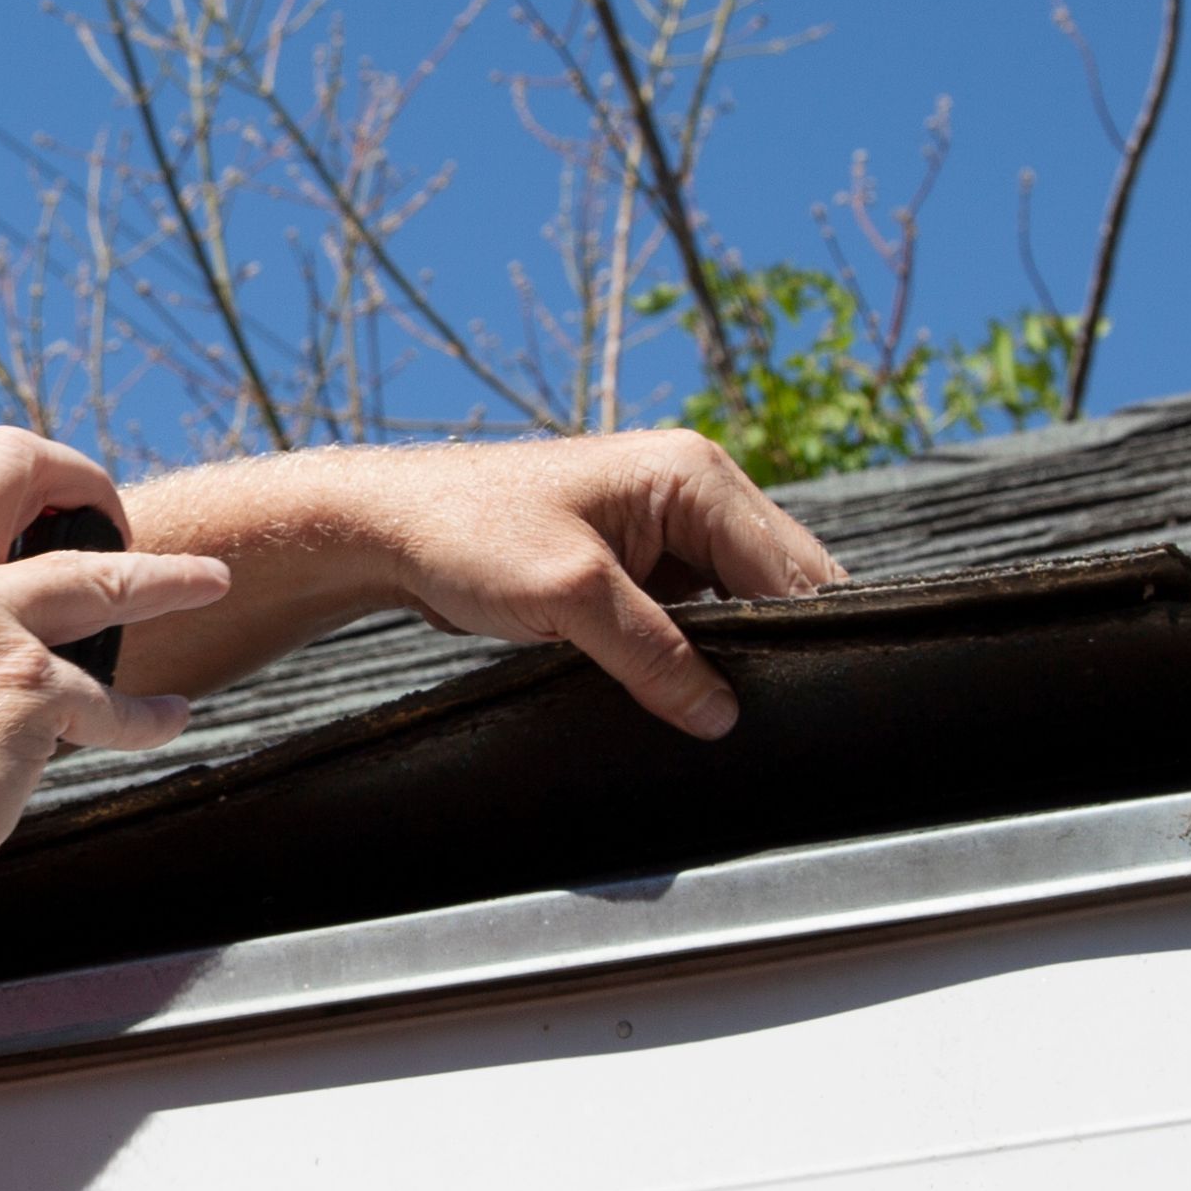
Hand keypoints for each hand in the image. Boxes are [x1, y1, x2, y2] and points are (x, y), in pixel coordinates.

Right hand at [0, 427, 228, 947]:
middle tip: (112, 515)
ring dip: (169, 576)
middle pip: (12, 464)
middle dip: (77, 477)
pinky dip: (151, 717)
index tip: (20, 511)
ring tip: (213, 580)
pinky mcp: (30, 691)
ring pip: (103, 573)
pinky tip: (172, 718)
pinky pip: (114, 703)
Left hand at [338, 432, 845, 738]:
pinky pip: (698, 615)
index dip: (801, 636)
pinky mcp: (643, 564)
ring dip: (734, 653)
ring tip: (724, 708)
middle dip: (775, 645)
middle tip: (765, 716)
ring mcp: (670, 529)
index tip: (797, 703)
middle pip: (778, 583)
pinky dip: (698, 653)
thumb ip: (655, 656)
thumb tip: (721, 715)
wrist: (389, 530)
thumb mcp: (571, 598)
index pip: (792, 567)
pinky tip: (689, 693)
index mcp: (696, 475)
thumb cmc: (468, 534)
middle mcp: (696, 491)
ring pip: (740, 603)